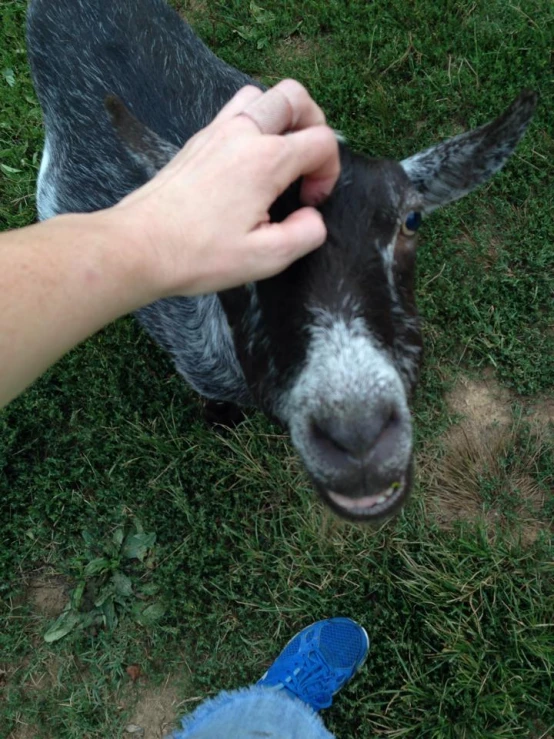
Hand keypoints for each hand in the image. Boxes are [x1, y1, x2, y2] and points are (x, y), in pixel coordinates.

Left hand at [110, 80, 339, 296]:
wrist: (140, 246)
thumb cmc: (200, 254)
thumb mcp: (266, 258)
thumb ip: (306, 234)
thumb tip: (312, 216)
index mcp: (265, 159)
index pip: (321, 140)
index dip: (329, 172)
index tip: (311, 202)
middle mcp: (242, 133)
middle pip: (294, 96)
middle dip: (314, 123)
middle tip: (309, 161)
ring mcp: (215, 131)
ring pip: (260, 95)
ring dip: (281, 118)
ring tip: (280, 156)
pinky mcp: (197, 141)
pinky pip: (234, 112)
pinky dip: (253, 126)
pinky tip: (248, 165)